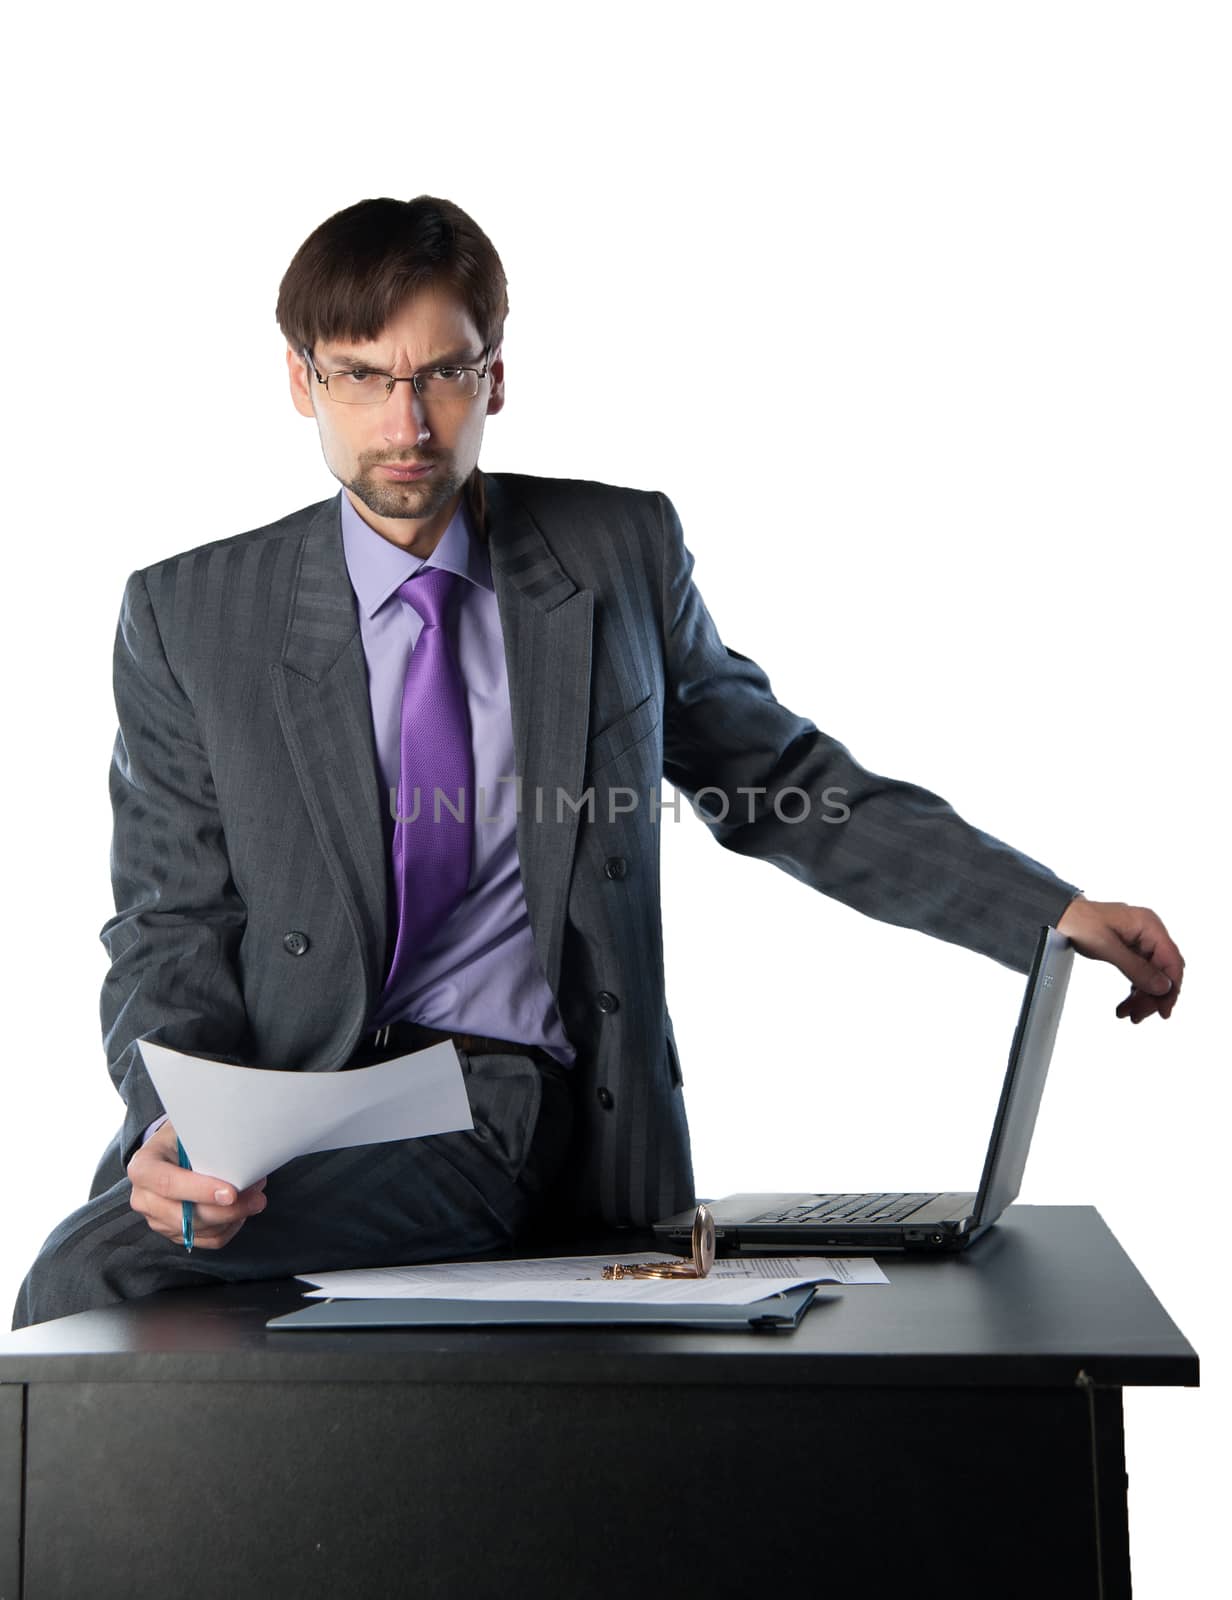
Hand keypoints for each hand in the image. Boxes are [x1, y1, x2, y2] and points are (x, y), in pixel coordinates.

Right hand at [126, 1120, 267, 1248]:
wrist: (172, 1149)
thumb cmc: (184, 1137)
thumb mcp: (190, 1130)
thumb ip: (208, 1141)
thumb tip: (242, 1156)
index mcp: (143, 1167)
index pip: (167, 1183)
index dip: (200, 1190)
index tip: (231, 1192)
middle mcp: (143, 1197)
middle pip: (184, 1216)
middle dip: (225, 1211)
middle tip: (257, 1198)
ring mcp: (156, 1219)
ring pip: (199, 1231)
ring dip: (232, 1218)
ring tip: (254, 1199)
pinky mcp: (174, 1232)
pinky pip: (206, 1240)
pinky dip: (229, 1228)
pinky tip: (242, 1212)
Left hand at [1055, 895, 1183, 1023]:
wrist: (1058, 915)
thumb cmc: (1079, 921)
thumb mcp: (1107, 947)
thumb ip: (1136, 968)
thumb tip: (1162, 986)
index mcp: (1149, 925)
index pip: (1172, 961)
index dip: (1171, 988)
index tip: (1164, 1009)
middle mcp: (1148, 932)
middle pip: (1162, 971)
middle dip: (1153, 996)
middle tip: (1139, 1015)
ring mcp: (1139, 940)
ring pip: (1151, 975)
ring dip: (1142, 997)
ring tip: (1130, 1014)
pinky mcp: (1129, 948)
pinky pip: (1138, 973)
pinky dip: (1134, 990)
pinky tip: (1127, 1004)